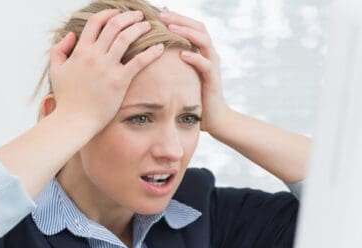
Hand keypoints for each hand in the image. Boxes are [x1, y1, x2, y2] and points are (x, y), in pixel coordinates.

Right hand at [49, 9, 164, 135]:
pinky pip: (138, 61)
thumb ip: (59, 50)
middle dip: (129, 17)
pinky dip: (151, 52)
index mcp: (80, 51)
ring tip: (148, 26)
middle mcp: (94, 56)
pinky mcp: (119, 81)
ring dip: (140, 28)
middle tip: (139, 16)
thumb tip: (71, 35)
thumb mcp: (56, 70)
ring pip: (126, 38)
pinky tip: (160, 47)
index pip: (96, 22)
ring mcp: (107, 68)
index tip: (118, 12)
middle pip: (114, 25)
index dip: (109, 13)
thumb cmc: (66, 99)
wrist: (73, 121)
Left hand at [160, 10, 229, 136]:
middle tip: (160, 15)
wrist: (214, 119)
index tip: (155, 13)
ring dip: (186, 33)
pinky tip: (182, 54)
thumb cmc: (192, 97)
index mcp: (200, 50)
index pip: (189, 25)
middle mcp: (209, 53)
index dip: (175, 17)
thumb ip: (170, 63)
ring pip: (203, 40)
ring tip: (170, 29)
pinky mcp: (213, 79)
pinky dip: (195, 57)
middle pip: (197, 27)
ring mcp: (213, 64)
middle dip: (179, 19)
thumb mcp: (179, 77)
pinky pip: (206, 64)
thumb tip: (147, 56)